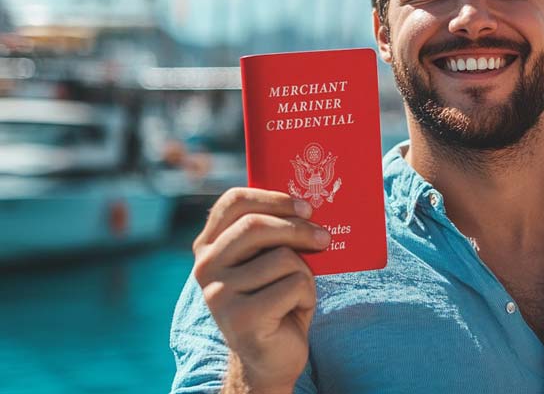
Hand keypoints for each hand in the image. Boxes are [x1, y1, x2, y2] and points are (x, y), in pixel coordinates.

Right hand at [192, 188, 330, 392]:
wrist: (270, 356)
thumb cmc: (276, 299)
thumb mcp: (270, 259)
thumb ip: (274, 234)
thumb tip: (309, 207)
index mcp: (209, 246)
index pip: (233, 202)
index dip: (273, 198)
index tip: (306, 207)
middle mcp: (205, 267)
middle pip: (256, 226)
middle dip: (299, 228)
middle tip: (325, 238)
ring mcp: (218, 293)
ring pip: (282, 258)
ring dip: (304, 273)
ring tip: (297, 291)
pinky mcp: (240, 318)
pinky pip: (292, 285)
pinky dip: (306, 295)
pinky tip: (294, 310)